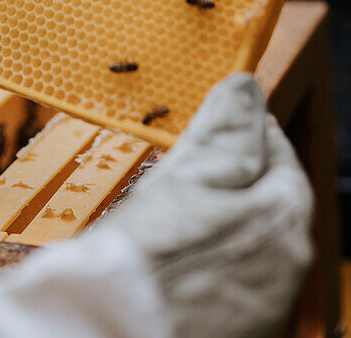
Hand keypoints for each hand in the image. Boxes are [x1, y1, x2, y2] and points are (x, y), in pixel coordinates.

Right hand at [106, 73, 313, 337]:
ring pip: (248, 238)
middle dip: (232, 175)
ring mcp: (265, 301)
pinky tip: (174, 254)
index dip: (246, 129)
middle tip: (189, 163)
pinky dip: (210, 258)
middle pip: (266, 198)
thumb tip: (244, 87)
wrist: (114, 328)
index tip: (221, 119)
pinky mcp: (239, 327)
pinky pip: (232, 275)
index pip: (278, 152)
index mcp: (284, 220)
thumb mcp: (184, 174)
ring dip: (220, 218)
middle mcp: (287, 265)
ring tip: (171, 212)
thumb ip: (223, 128)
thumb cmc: (147, 259)